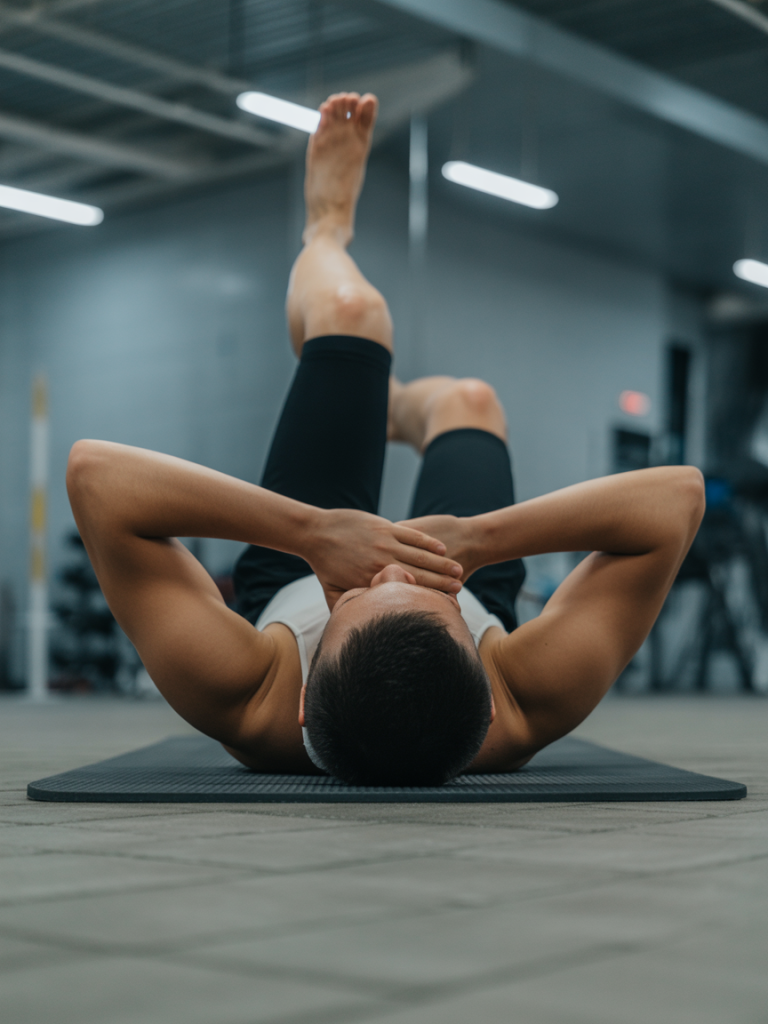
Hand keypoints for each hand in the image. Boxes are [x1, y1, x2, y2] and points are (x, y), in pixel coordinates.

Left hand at [306, 508, 462, 609]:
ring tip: (459, 570)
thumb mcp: (332, 592)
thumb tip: (351, 627)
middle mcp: (382, 563)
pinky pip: (412, 536)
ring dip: (441, 563)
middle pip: (420, 574)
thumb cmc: (322, 564)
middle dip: (442, 582)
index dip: (427, 600)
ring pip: (420, 555)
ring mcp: (385, 543)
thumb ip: (344, 608)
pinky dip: (428, 542)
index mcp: (372, 581)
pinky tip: (442, 548)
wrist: (315, 533)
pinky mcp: (385, 527)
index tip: (444, 606)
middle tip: (460, 588)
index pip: (406, 592)